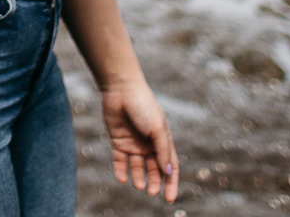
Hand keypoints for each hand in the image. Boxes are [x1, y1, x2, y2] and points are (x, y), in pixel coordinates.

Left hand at [100, 80, 177, 202]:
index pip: (169, 167)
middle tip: (150, 192)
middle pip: (153, 170)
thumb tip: (168, 173)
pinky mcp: (118, 141)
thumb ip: (162, 151)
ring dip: (138, 178)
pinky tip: (123, 179)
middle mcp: (149, 145)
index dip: (171, 183)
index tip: (169, 199)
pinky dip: (122, 171)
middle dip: (153, 183)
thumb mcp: (157, 129)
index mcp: (163, 141)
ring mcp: (133, 144)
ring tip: (138, 185)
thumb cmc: (144, 106)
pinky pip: (120, 160)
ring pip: (137, 167)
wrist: (121, 90)